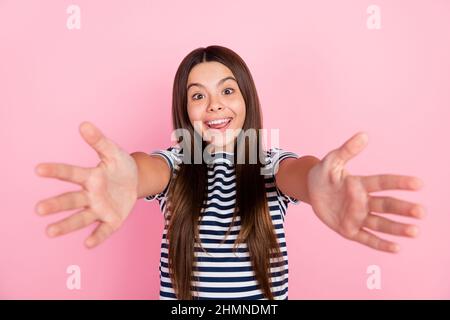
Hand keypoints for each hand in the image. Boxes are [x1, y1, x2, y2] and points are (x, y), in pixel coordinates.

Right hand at [34, 121, 138, 247]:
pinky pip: (104, 230)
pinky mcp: (112, 220)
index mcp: (90, 177)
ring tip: (49, 232)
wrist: (137, 180)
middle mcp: (90, 195)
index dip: (56, 171)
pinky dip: (97, 237)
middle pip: (71, 200)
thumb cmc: (120, 166)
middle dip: (56, 204)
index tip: (38, 169)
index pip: (70, 173)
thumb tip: (84, 124)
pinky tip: (88, 244)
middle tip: (39, 209)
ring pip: (81, 217)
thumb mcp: (113, 152)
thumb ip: (100, 141)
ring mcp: (100, 209)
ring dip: (66, 225)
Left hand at [306, 132, 425, 252]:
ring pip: (380, 223)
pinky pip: (366, 238)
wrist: (311, 189)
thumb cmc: (324, 173)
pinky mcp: (349, 230)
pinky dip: (380, 244)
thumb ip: (347, 150)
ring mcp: (357, 217)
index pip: (383, 182)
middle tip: (421, 212)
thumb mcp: (332, 160)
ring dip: (397, 228)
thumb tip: (364, 135)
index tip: (419, 184)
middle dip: (403, 209)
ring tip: (414, 231)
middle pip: (386, 205)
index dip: (399, 182)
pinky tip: (396, 248)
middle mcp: (363, 201)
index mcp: (361, 184)